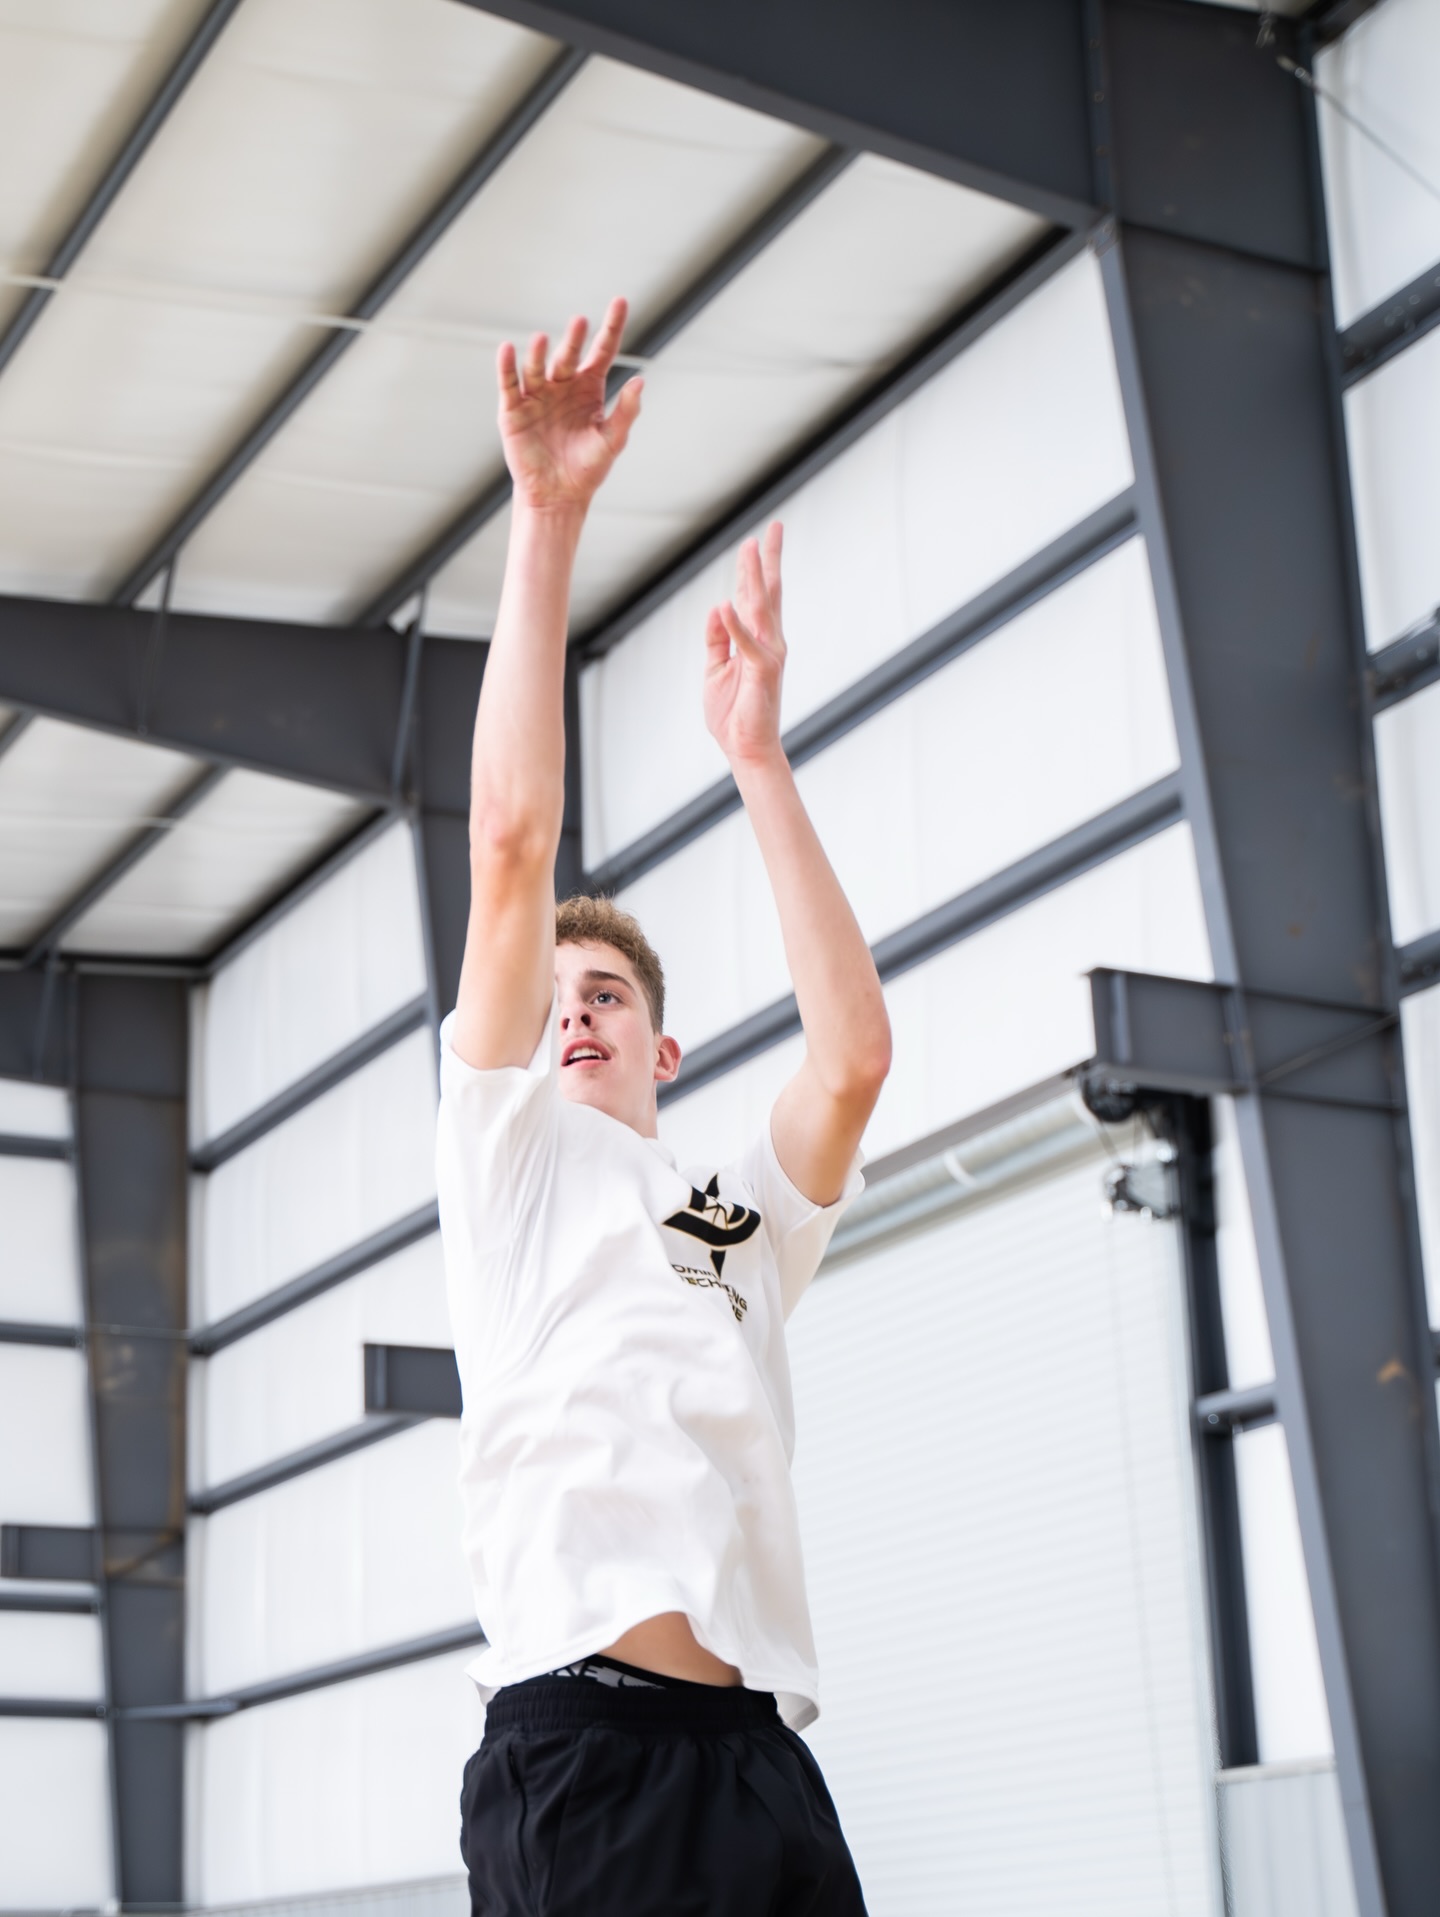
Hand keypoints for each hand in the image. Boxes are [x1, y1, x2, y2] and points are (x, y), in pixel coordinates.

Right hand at [497, 297, 641, 513]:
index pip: (602, 351)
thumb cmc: (587, 469)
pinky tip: (508, 350)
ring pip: (538, 366)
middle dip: (574, 339)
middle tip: (580, 323)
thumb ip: (626, 412)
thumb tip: (640, 381)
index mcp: (589, 388)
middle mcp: (562, 385)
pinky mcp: (513, 409)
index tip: (620, 301)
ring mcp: (537, 395)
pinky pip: (509, 383)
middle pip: (569, 355)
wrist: (557, 496)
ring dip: (540, 353)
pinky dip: (506, 366)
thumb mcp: (612, 441)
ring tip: (544, 341)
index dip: (611, 327)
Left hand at [704, 522, 786, 768]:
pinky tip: (724, 604)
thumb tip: (717, 608)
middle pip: (768, 592)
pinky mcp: (762, 672)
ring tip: (751, 548)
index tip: (759, 539)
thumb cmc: (734, 713)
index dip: (756, 568)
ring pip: (759, 608)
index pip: (757, 597)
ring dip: (753, 577)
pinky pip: (745, 643)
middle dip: (768, 559)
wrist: (746, 749)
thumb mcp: (715, 668)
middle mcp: (768, 642)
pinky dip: (733, 625)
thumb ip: (716, 639)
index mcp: (757, 640)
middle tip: (772, 527)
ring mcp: (768, 655)